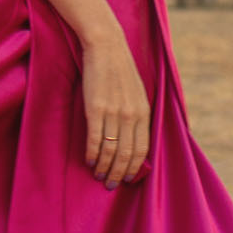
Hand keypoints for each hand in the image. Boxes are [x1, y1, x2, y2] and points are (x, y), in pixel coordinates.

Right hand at [80, 25, 150, 189]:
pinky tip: (89, 160)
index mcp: (143, 112)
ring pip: (110, 150)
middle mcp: (131, 115)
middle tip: (109, 185)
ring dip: (104, 167)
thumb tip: (134, 137)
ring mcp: (114, 112)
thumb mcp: (138, 93)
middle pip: (126, 154)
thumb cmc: (120, 70)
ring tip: (98, 175)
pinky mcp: (96, 109)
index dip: (134, 167)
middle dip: (118, 173)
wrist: (106, 47)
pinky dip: (92, 153)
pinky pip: (96, 139)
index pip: (142, 149)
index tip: (126, 179)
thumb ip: (137, 115)